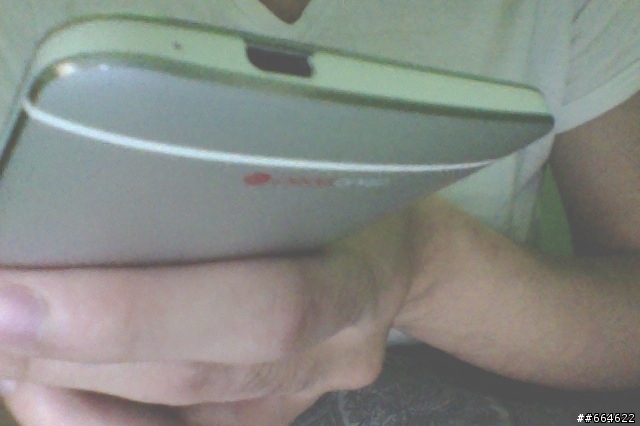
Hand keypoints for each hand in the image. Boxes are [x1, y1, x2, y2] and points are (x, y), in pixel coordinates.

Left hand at [0, 208, 416, 424]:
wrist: (391, 261)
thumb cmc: (346, 201)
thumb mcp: (310, 171)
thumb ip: (225, 187)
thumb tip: (101, 197)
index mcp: (356, 278)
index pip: (264, 308)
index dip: (139, 311)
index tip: (19, 290)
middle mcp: (330, 353)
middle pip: (197, 374)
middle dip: (74, 345)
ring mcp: (297, 397)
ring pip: (178, 411)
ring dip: (69, 382)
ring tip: (6, 338)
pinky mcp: (267, 419)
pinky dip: (93, 419)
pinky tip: (41, 389)